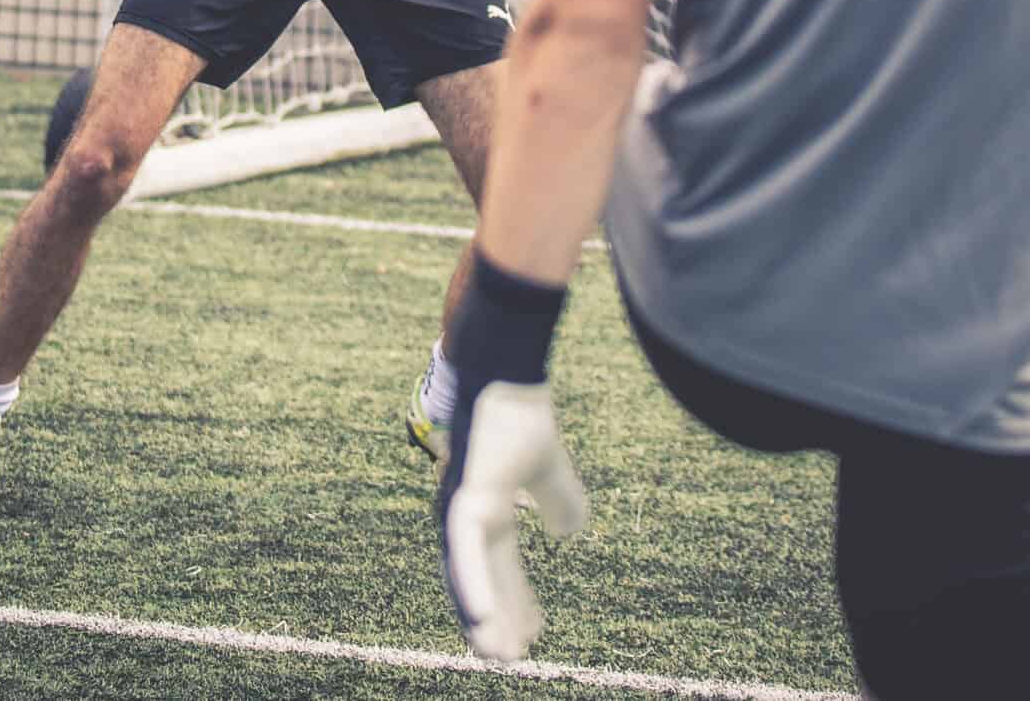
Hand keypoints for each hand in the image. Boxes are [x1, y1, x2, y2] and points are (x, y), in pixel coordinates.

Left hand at [438, 379, 588, 660]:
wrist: (506, 371)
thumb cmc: (521, 414)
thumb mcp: (549, 468)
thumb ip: (559, 500)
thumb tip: (570, 534)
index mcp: (484, 509)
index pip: (499, 567)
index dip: (513, 602)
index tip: (530, 635)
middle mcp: (464, 515)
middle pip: (479, 580)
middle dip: (495, 620)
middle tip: (509, 658)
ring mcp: (460, 509)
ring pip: (468, 577)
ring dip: (483, 617)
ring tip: (496, 655)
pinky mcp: (464, 500)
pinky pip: (466, 554)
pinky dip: (472, 589)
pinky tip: (480, 619)